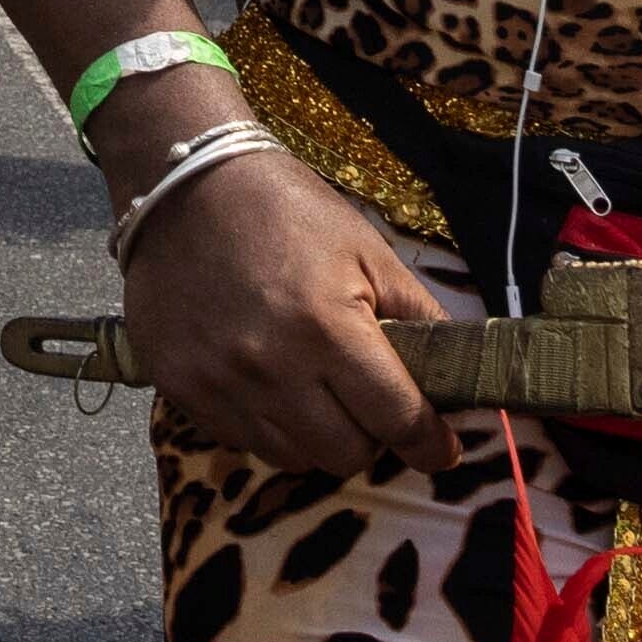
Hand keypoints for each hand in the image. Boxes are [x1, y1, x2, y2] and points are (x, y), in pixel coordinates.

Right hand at [115, 134, 466, 484]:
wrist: (182, 183)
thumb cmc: (286, 209)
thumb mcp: (367, 249)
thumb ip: (418, 316)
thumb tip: (460, 370)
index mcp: (327, 327)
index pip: (397, 418)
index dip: (429, 442)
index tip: (441, 449)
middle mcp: (272, 367)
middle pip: (345, 455)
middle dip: (370, 436)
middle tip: (368, 404)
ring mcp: (219, 383)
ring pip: (293, 458)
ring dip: (316, 436)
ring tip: (315, 391)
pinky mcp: (180, 386)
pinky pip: (240, 439)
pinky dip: (266, 424)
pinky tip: (266, 382)